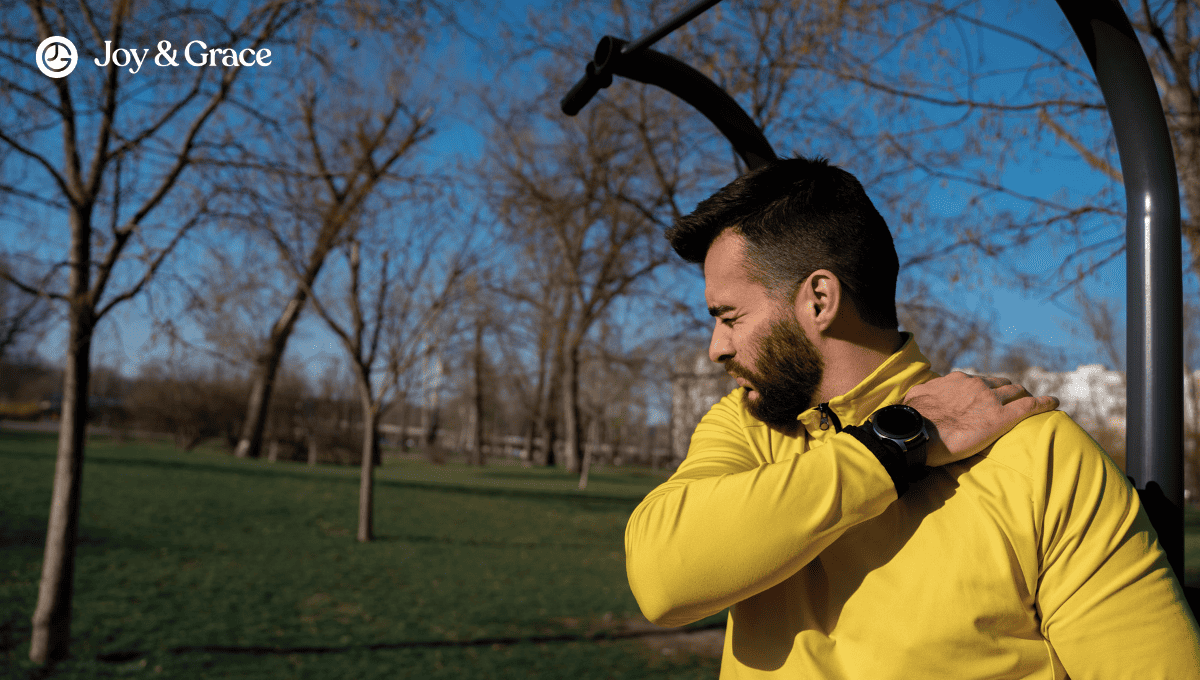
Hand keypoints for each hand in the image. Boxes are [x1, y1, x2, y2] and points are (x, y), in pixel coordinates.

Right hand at [903, 372, 1058, 466]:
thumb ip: (924, 395)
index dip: (986, 387)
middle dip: (1010, 389)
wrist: (916, 431)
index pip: (978, 381)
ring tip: (1034, 401)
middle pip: (1001, 383)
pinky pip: (1030, 406)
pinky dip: (1044, 403)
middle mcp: (976, 385)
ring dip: (1026, 395)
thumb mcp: (914, 398)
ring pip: (1017, 392)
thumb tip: (915, 399)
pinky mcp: (1001, 418)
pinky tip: (1054, 403)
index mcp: (957, 381)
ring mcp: (990, 400)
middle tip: (1015, 397)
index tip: (989, 394)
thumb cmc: (911, 419)